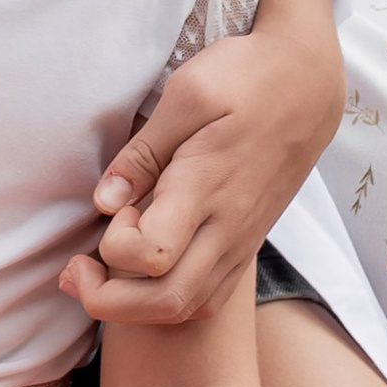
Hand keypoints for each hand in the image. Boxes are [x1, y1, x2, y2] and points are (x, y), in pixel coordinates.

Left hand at [62, 13, 343, 330]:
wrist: (308, 84)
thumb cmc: (244, 78)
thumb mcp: (186, 94)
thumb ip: (143, 153)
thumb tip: (104, 202)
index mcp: (207, 186)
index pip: (151, 254)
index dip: (115, 244)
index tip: (112, 209)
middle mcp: (227, 227)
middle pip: (166, 303)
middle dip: (108, 301)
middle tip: (78, 268)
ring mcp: (242, 242)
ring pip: (188, 308)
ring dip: (135, 307)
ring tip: (102, 269)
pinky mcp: (248, 243)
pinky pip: (208, 298)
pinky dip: (168, 301)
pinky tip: (145, 272)